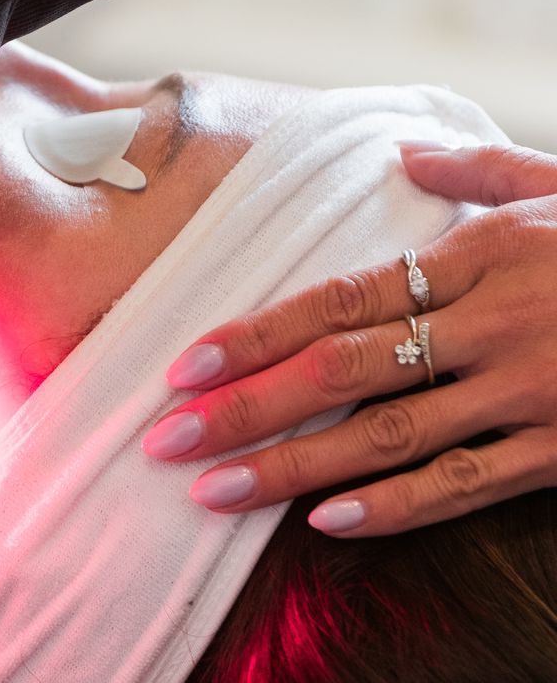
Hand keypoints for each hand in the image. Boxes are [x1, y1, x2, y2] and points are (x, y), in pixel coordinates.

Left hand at [142, 142, 556, 535]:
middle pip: (340, 372)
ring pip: (386, 437)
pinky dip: (395, 509)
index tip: (182, 364)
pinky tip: (327, 526)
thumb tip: (404, 156)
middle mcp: (493, 321)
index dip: (253, 333)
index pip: (338, 297)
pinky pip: (467, 484)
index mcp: (479, 254)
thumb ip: (480, 171)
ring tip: (213, 492)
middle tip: (163, 440)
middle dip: (243, 408)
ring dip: (291, 468)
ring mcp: (531, 390)